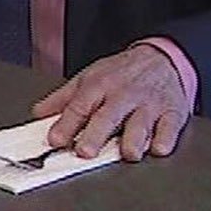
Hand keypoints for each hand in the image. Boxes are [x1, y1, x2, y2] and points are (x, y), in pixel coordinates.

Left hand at [33, 43, 189, 161]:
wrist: (162, 57)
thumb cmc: (122, 73)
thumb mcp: (89, 78)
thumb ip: (63, 99)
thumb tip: (38, 115)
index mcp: (99, 86)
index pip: (79, 107)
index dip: (65, 124)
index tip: (55, 140)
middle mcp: (123, 95)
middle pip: (108, 116)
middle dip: (96, 134)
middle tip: (86, 152)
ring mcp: (149, 104)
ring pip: (140, 124)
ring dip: (134, 139)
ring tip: (128, 153)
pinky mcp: (172, 112)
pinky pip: (169, 127)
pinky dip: (165, 138)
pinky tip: (158, 148)